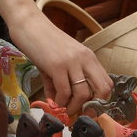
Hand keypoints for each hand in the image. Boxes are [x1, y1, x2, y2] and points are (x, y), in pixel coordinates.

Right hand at [0, 0, 112, 115]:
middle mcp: (84, 59)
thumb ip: (60, 81)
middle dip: (93, 107)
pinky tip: (53, 101)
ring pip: (83, 94)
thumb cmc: (43, 41)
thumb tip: (57, 101)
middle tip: (80, 112)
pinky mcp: (57, 65)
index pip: (107, 83)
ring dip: (73, 107)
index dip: (100, 100)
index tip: (86, 108)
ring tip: (63, 108)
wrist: (29, 24)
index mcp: (88, 57)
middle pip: (103, 89)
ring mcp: (72, 62)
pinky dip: (60, 101)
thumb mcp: (57, 60)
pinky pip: (64, 91)